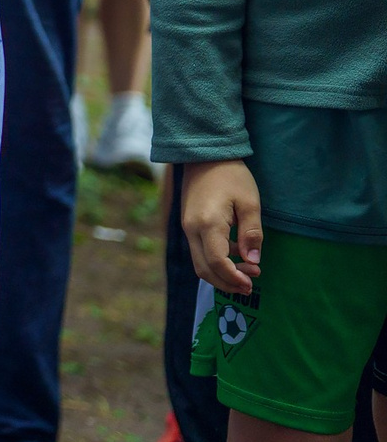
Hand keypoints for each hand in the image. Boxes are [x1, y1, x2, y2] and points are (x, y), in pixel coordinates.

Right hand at [183, 159, 261, 294]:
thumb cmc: (231, 176)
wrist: (204, 155)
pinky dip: (215, 261)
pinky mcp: (188, 224)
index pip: (217, 262)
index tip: (252, 285)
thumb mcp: (250, 203)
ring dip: (221, 273)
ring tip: (247, 273)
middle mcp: (192, 229)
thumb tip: (253, 262)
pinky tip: (234, 256)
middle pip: (204, 268)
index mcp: (208, 224)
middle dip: (226, 282)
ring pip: (199, 262)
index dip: (234, 278)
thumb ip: (252, 234)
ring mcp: (187, 227)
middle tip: (250, 286)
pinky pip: (199, 251)